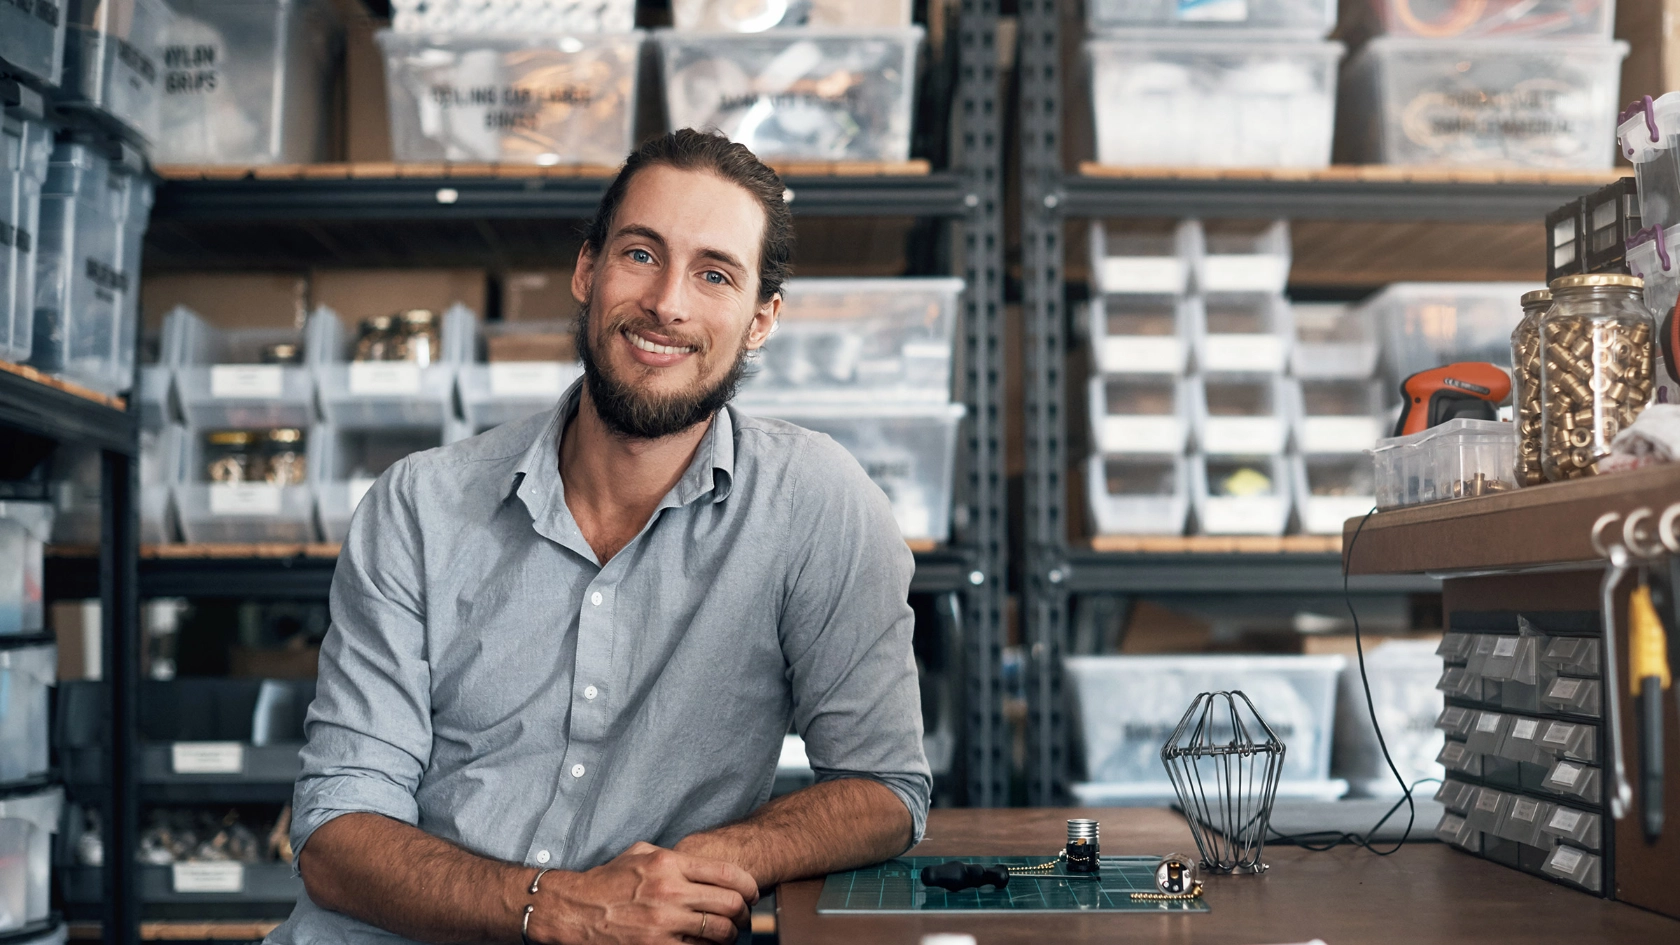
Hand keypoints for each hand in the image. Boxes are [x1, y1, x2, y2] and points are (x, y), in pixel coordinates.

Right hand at [527, 842, 757, 944]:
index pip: (728, 874)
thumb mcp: (639, 853)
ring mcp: (663, 922)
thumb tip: (703, 864)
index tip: (751, 894)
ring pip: (719, 933)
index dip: (748, 887)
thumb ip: (673, 856)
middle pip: (730, 905)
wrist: (572, 910)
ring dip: (729, 937)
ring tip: (726, 936)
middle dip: (743, 914)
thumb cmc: (606, 882)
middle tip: (742, 919)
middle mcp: (670, 891)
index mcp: (669, 864)